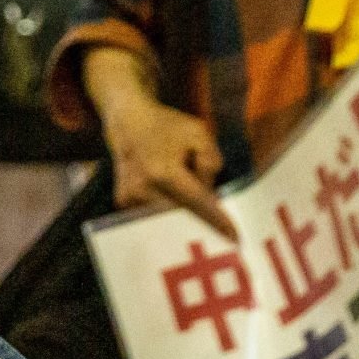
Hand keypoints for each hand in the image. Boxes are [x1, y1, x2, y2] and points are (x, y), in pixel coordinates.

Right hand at [106, 84, 231, 240]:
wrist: (128, 120)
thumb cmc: (168, 126)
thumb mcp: (198, 133)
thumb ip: (210, 162)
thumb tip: (210, 193)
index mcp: (163, 171)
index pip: (197, 203)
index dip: (217, 221)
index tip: (235, 237)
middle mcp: (144, 189)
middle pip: (183, 215)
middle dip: (202, 217)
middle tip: (221, 225)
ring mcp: (130, 198)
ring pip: (168, 217)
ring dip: (183, 212)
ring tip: (188, 196)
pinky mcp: (123, 202)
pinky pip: (153, 213)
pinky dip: (167, 208)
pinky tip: (169, 193)